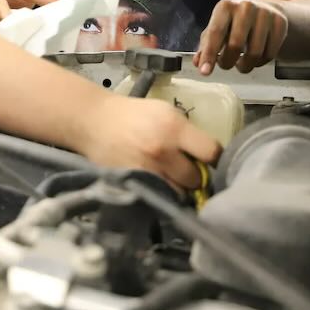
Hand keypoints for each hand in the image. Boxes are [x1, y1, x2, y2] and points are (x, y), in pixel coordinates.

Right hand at [77, 96, 220, 190]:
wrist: (94, 121)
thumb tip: (210, 157)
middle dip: (195, 177)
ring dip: (179, 189)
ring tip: (171, 179)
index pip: (211, 153)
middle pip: (196, 179)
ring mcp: (147, 170)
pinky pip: (158, 197)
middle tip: (187, 171)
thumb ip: (188, 134)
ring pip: (179, 194)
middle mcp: (163, 151)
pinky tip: (157, 183)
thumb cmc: (134, 115)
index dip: (215, 160)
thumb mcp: (166, 112)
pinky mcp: (133, 182)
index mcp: (174, 128)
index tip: (212, 163)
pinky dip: (161, 193)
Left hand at [194, 0, 287, 74]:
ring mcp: (265, 14)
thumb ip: (206, 46)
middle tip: (225, 65)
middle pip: (236, 45)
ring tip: (241, 63)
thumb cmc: (236, 23)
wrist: (267, 11)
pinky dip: (260, 63)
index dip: (209, 54)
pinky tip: (256, 58)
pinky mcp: (280, 23)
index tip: (205, 72)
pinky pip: (270, 54)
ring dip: (245, 66)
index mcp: (225, 7)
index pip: (215, 33)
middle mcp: (245, 7)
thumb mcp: (219, 29)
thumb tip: (198, 63)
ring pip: (255, 53)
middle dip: (228, 62)